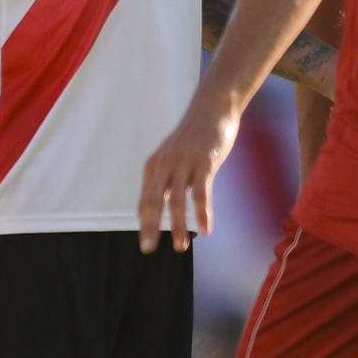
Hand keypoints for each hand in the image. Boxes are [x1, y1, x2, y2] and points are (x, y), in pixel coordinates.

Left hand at [139, 96, 240, 253]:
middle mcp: (165, 165)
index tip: (146, 242)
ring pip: (177, 201)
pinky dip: (202, 213)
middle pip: (154, 202)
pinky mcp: (204, 163)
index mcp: (154, 165)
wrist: (212, 108)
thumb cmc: (194, 136)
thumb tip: (165, 204)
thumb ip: (168, 177)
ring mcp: (184, 164)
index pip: (145, 199)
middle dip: (151, 227)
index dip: (144, 222)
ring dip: (178, 226)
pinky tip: (206, 228)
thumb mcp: (174, 155)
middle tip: (148, 248)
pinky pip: (201, 193)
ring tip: (181, 246)